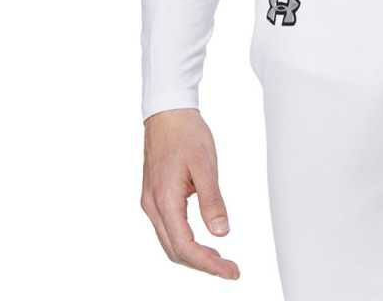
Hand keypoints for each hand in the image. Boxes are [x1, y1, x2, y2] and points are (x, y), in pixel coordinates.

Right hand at [141, 108, 239, 279]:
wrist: (167, 111)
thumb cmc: (187, 133)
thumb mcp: (206, 165)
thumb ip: (213, 200)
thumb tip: (222, 232)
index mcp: (165, 200)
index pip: (185, 246)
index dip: (208, 264)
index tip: (231, 271)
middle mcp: (153, 206)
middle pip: (175, 250)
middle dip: (202, 265)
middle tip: (230, 269)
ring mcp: (151, 202)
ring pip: (169, 242)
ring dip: (193, 255)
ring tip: (219, 260)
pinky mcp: (155, 196)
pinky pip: (168, 228)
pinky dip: (185, 241)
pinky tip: (203, 239)